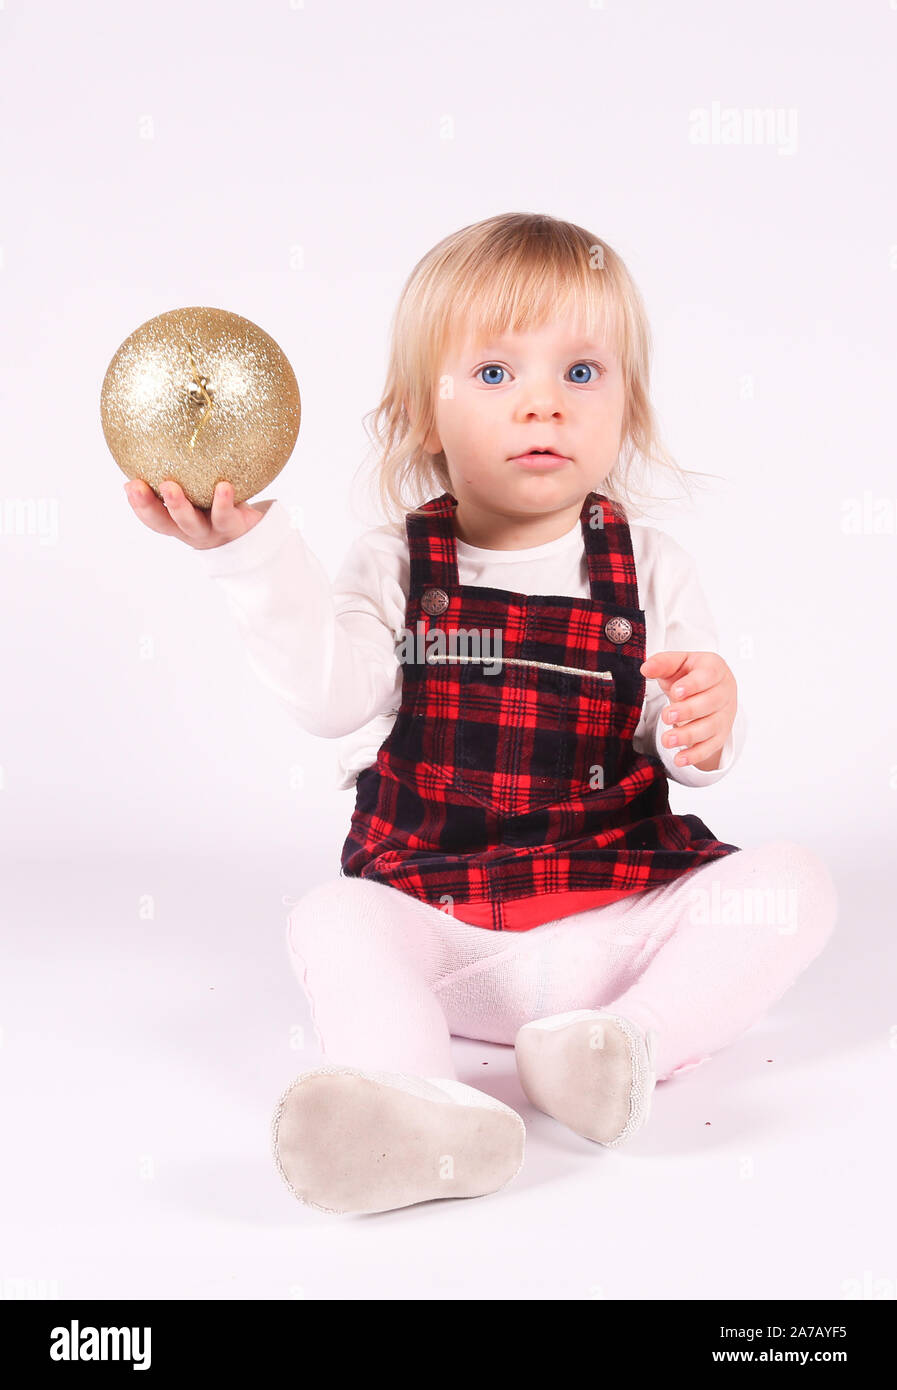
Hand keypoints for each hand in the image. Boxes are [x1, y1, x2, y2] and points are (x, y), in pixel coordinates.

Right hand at [124, 478, 266, 548]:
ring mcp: (210, 530)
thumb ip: (181, 474)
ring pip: (190, 522)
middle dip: (148, 505)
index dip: (137, 505)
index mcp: (177, 520)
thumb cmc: (219, 504)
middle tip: (137, 486)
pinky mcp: (232, 527)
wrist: (255, 531)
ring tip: (169, 486)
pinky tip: (223, 486)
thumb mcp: (199, 491)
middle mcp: (190, 528)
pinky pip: (226, 515)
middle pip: (164, 522)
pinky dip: (223, 502)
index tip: (128, 485)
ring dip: (178, 506)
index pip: (151, 515)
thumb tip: (156, 441)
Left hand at [640, 650, 736, 771]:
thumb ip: (663, 663)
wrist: (709, 689)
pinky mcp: (720, 734)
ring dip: (688, 735)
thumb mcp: (678, 663)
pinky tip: (680, 759)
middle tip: (667, 716)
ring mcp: (725, 715)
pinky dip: (695, 755)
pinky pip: (710, 747)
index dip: (693, 685)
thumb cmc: (692, 674)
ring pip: (710, 727)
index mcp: (714, 669)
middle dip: (688, 711)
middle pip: (710, 703)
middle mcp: (724, 692)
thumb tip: (646, 668)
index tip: (676, 692)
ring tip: (667, 740)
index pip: (708, 676)